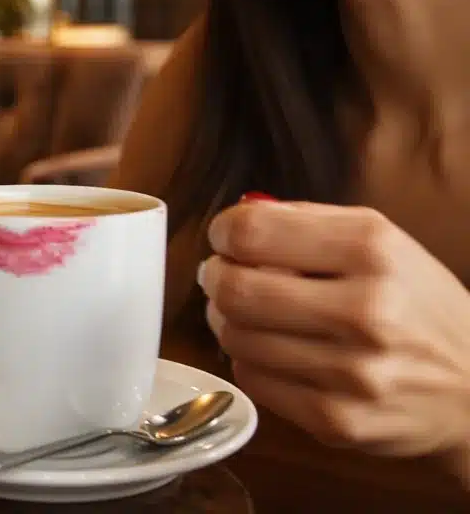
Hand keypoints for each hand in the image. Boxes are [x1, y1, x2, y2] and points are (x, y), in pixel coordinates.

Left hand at [200, 199, 469, 476]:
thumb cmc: (417, 305)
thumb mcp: (382, 241)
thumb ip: (305, 220)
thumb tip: (238, 214)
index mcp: (372, 251)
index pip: (253, 232)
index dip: (223, 231)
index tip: (224, 237)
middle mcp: (365, 310)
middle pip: (235, 288)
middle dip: (215, 276)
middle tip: (222, 275)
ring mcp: (352, 371)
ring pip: (235, 336)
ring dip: (228, 319)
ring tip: (249, 312)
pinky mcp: (337, 419)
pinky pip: (252, 379)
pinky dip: (250, 359)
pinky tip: (274, 350)